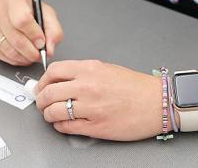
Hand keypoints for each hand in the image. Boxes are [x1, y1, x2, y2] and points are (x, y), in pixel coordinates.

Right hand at [0, 0, 62, 65]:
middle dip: (32, 51)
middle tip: (40, 54)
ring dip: (24, 57)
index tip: (42, 43)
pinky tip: (22, 55)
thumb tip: (51, 49)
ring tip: (32, 55)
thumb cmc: (23, 7)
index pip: (23, 20)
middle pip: (16, 39)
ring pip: (8, 50)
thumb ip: (52, 28)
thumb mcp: (43, 11)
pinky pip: (1, 55)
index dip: (34, 35)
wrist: (0, 3)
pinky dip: (15, 60)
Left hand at [34, 60, 162, 140]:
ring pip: (53, 112)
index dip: (43, 80)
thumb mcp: (107, 69)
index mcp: (90, 69)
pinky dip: (60, 126)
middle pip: (48, 93)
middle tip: (42, 102)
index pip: (53, 71)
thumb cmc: (136, 87)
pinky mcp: (95, 127)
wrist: (157, 103)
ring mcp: (90, 108)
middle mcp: (87, 86)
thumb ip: (83, 72)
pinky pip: (66, 127)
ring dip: (48, 115)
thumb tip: (62, 79)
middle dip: (41, 100)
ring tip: (52, 114)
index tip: (42, 86)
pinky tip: (64, 123)